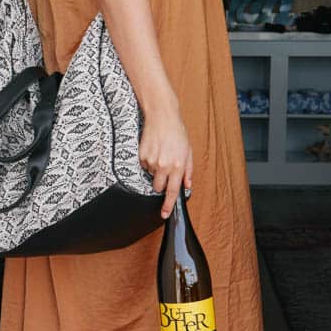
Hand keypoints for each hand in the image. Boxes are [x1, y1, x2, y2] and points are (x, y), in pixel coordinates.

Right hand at [139, 104, 192, 218]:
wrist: (162, 117)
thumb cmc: (177, 133)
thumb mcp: (188, 152)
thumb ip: (188, 171)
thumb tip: (187, 185)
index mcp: (178, 166)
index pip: (172, 192)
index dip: (168, 205)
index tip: (165, 214)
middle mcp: (164, 166)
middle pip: (158, 188)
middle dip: (161, 184)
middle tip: (165, 170)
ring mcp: (151, 162)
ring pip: (151, 176)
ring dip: (155, 170)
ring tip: (161, 154)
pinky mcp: (142, 156)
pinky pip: (144, 166)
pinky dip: (148, 161)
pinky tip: (154, 150)